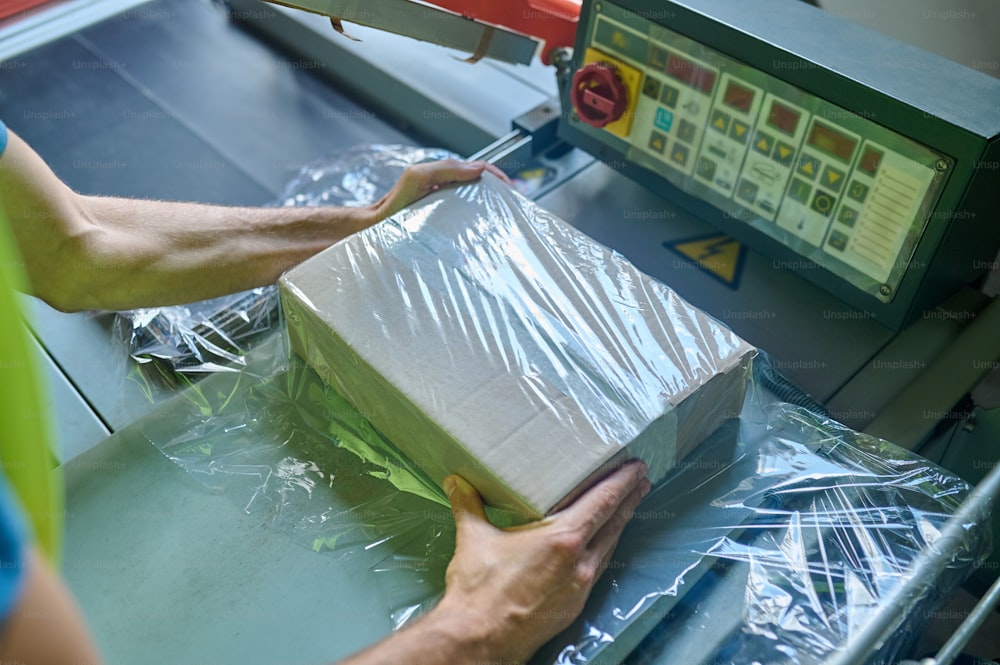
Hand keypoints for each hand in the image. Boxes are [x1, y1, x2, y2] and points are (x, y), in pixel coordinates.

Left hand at [369, 159, 510, 220]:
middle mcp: (447, 188)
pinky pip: (466, 219)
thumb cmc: (395, 202)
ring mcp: (446, 206)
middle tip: (511, 202)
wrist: (378, 226)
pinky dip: (478, 221)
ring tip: (502, 215)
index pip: (477, 168)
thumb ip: (446, 168)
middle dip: (497, 190)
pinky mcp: (444, 223)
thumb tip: (478, 168)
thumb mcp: (419, 177)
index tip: (508, 186)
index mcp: (444, 174)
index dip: (494, 174)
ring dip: (489, 207)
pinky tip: (483, 229)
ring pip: (475, 202)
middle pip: (479, 185)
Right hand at [432, 461, 650, 663]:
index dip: (622, 482)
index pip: (603, 502)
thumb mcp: (474, 539)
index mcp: (563, 539)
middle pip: (615, 523)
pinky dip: (604, 550)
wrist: (481, 640)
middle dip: (630, 499)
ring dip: (619, 525)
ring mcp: (581, 586)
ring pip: (609, 547)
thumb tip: (455, 481)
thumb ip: (468, 505)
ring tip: (626, 508)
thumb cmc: (480, 591)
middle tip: (641, 481)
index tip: (637, 468)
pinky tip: (601, 548)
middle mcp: (580, 562)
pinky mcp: (575, 605)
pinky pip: (598, 569)